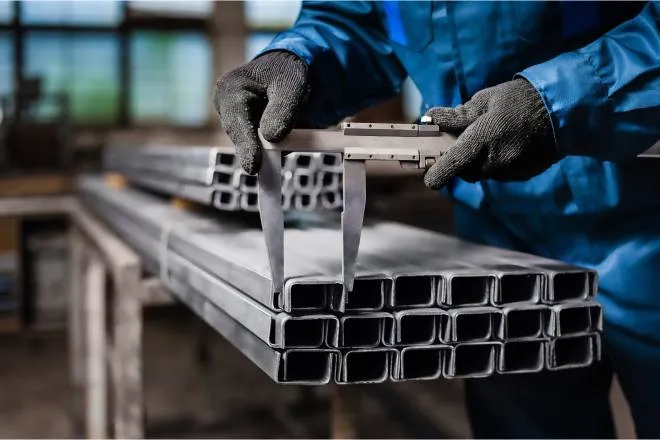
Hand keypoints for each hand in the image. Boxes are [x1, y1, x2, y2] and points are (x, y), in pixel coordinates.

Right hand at [214, 51, 308, 173]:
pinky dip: (274, 145)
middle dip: (259, 149)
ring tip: (292, 128)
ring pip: (252, 144)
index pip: (236, 122)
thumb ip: (283, 110)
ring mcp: (233, 120)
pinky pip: (259, 145)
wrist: (287, 72)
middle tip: (270, 170)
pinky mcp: (244, 131)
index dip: (246, 146)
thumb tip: (271, 138)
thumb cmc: (287, 74)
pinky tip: (288, 133)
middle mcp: (225, 106)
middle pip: (241, 136)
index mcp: (230, 89)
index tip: (253, 167)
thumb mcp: (292, 86)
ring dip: (271, 145)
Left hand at [423, 79, 559, 188]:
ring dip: (480, 161)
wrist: (562, 109)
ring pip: (483, 173)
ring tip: (491, 138)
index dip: (438, 174)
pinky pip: (500, 173)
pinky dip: (496, 163)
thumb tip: (430, 118)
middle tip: (464, 142)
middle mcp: (496, 160)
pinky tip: (507, 145)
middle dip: (461, 161)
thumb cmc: (519, 99)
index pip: (454, 163)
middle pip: (466, 171)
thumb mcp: (485, 100)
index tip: (430, 180)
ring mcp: (511, 170)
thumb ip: (457, 115)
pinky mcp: (522, 175)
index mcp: (483, 139)